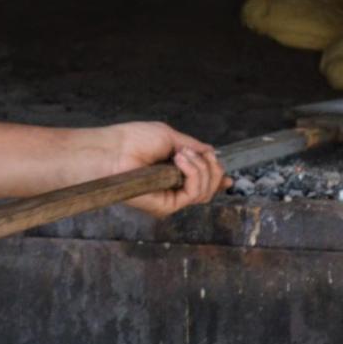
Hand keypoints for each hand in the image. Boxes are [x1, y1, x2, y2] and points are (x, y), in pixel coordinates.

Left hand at [103, 121, 232, 218]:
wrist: (113, 150)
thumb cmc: (133, 140)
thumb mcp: (170, 137)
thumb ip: (193, 147)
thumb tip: (211, 151)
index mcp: (174, 173)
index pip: (202, 184)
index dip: (218, 180)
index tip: (228, 178)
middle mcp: (173, 189)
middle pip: (209, 188)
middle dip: (213, 168)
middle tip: (199, 154)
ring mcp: (170, 199)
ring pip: (205, 191)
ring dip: (201, 168)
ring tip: (181, 154)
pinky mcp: (166, 206)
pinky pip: (194, 193)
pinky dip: (194, 173)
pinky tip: (180, 160)